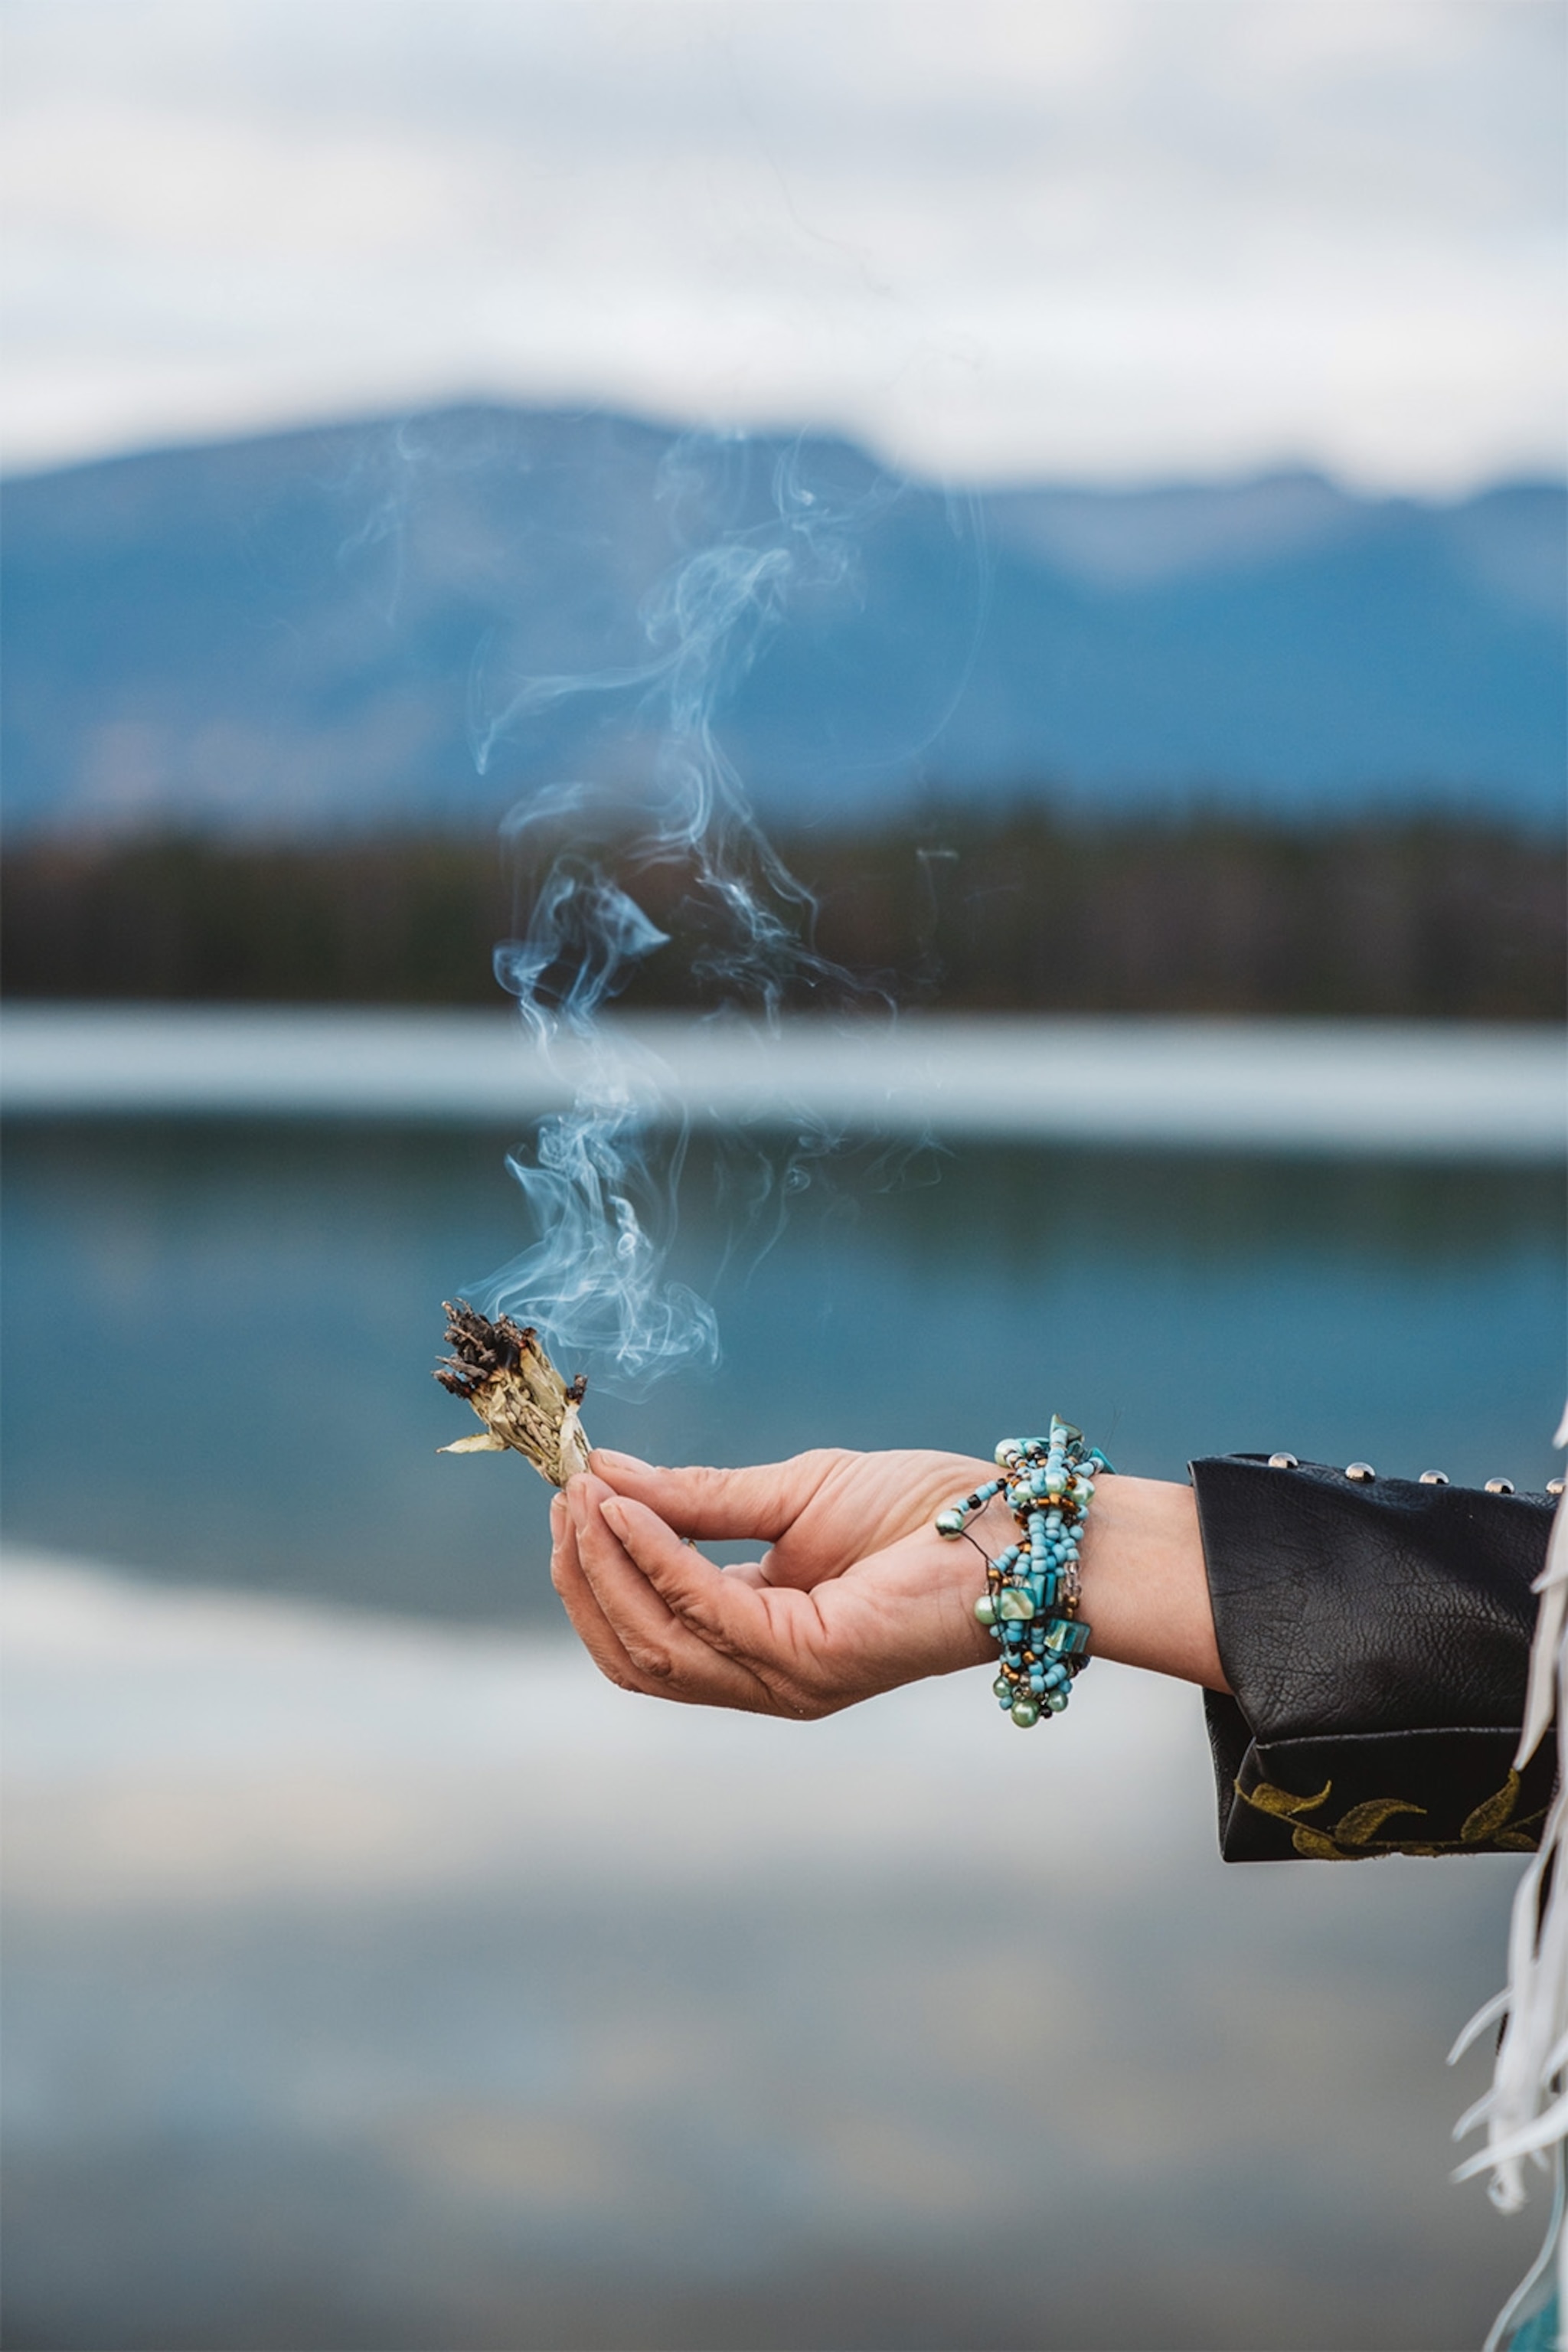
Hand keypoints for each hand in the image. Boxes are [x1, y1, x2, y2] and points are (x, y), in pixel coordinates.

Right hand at [550, 1447, 1003, 1716]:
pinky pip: (706, 1612)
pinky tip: (628, 1510)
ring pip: (654, 1646)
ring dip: (605, 1568)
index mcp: (759, 1642)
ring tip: (581, 1498)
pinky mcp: (811, 1661)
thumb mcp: (792, 1496)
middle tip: (561, 1497)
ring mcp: (786, 1681)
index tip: (566, 1494)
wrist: (1023, 1534)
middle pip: (632, 1653)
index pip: (643, 1632)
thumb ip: (698, 1499)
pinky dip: (654, 1559)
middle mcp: (764, 1678)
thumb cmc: (927, 1515)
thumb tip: (604, 1475)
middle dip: (583, 1576)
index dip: (593, 1570)